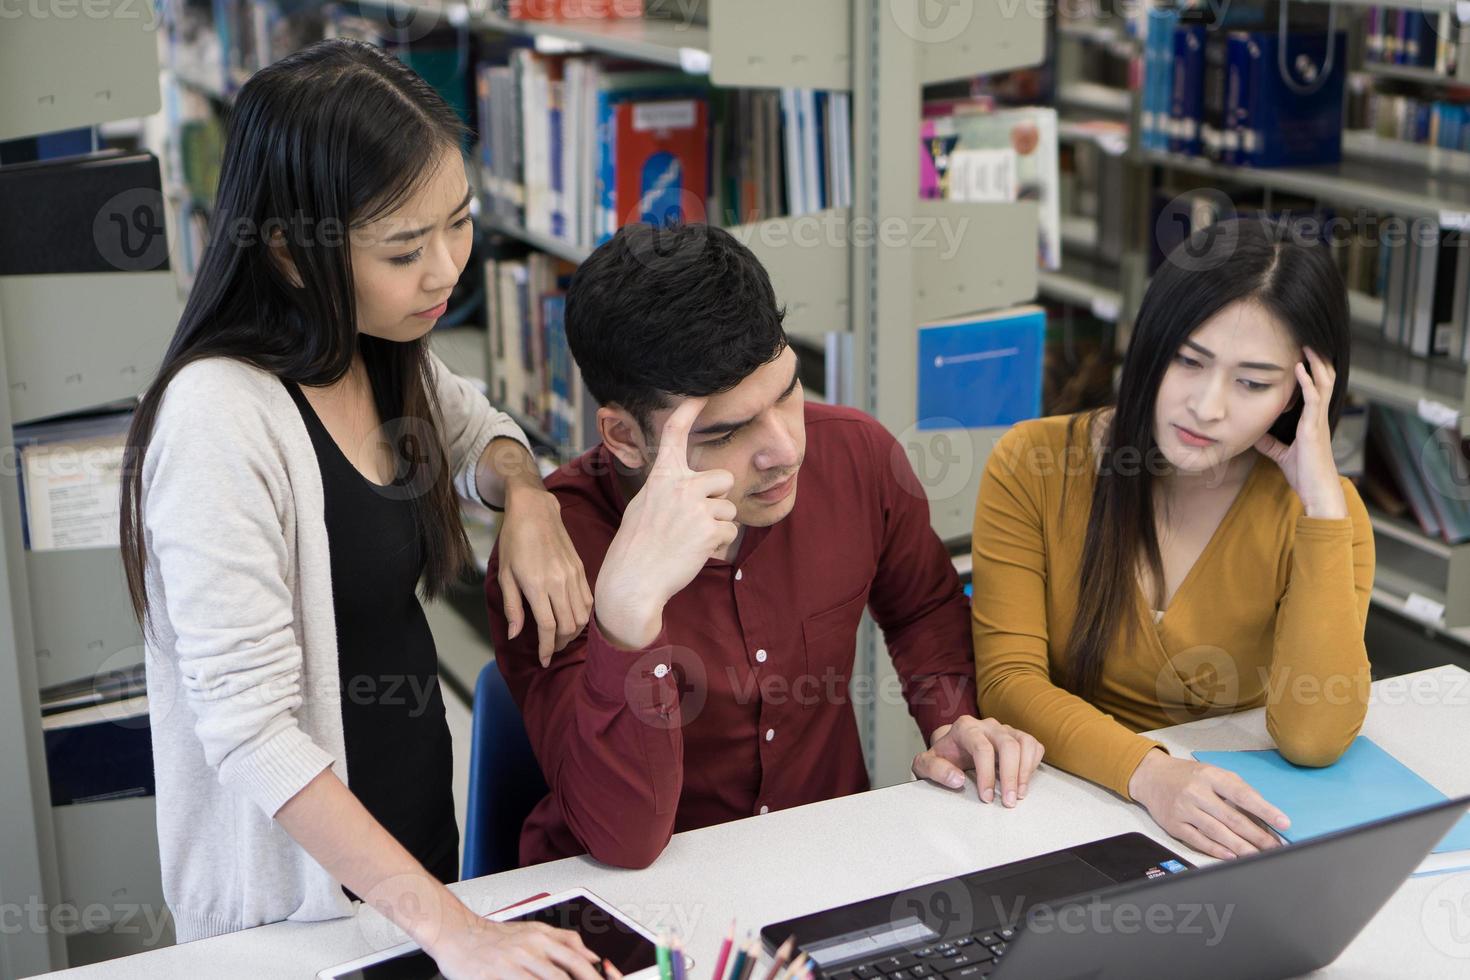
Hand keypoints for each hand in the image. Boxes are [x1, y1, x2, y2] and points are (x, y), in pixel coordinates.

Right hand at [425, 906, 603, 979]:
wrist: (457, 933)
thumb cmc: (495, 936)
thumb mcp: (533, 930)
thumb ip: (564, 940)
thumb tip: (592, 955)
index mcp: (541, 938)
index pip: (576, 960)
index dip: (592, 977)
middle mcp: (529, 949)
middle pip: (562, 977)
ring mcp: (511, 964)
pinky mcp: (494, 976)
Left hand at [498, 481, 592, 665]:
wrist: (535, 511)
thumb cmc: (514, 541)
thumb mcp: (504, 575)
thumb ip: (512, 607)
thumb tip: (515, 635)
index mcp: (536, 585)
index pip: (547, 627)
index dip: (546, 648)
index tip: (543, 660)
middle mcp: (558, 583)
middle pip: (568, 625)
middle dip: (559, 643)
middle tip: (549, 649)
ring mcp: (573, 576)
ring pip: (582, 616)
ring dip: (573, 632)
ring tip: (561, 636)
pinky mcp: (581, 569)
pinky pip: (588, 600)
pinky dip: (583, 616)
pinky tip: (572, 618)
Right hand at [594, 397, 737, 648]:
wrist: (632, 582)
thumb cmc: (635, 547)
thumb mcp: (643, 506)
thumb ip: (667, 491)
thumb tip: (692, 489)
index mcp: (661, 478)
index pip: (674, 435)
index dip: (687, 411)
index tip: (700, 395)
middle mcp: (680, 486)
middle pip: (723, 479)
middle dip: (718, 498)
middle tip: (697, 519)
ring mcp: (696, 507)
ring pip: (727, 510)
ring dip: (715, 527)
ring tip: (688, 542)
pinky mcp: (709, 530)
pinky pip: (728, 533)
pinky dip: (716, 546)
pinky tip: (693, 553)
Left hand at [912, 716, 1044, 806]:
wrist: (951, 747)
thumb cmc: (942, 756)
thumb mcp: (925, 764)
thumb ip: (934, 770)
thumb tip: (956, 779)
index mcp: (965, 728)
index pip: (981, 748)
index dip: (986, 774)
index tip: (986, 797)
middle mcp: (987, 725)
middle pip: (1008, 745)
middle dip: (1011, 775)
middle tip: (1009, 800)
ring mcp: (1004, 729)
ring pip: (1024, 743)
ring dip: (1025, 771)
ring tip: (1019, 794)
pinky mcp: (1017, 737)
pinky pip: (1034, 746)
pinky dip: (1033, 764)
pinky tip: (1024, 780)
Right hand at [1128, 750, 1290, 859]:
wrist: (1151, 776)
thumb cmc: (1188, 776)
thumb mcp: (1212, 773)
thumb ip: (1236, 789)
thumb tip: (1263, 814)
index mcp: (1210, 776)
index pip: (1242, 794)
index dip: (1265, 810)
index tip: (1283, 823)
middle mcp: (1196, 792)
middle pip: (1232, 818)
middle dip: (1257, 836)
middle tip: (1275, 847)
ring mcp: (1184, 809)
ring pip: (1218, 833)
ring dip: (1241, 847)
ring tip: (1258, 856)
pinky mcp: (1174, 825)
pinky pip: (1199, 841)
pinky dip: (1217, 850)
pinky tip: (1232, 856)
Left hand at [1254, 346, 1345, 519]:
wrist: (1317, 493)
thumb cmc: (1305, 475)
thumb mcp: (1282, 455)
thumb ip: (1271, 444)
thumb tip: (1256, 436)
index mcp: (1313, 420)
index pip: (1316, 388)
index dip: (1312, 370)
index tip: (1302, 352)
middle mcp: (1318, 416)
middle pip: (1324, 379)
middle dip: (1317, 359)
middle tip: (1307, 339)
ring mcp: (1318, 421)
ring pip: (1323, 383)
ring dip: (1315, 363)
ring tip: (1307, 344)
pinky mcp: (1314, 428)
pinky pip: (1314, 399)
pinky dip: (1308, 381)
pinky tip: (1299, 368)